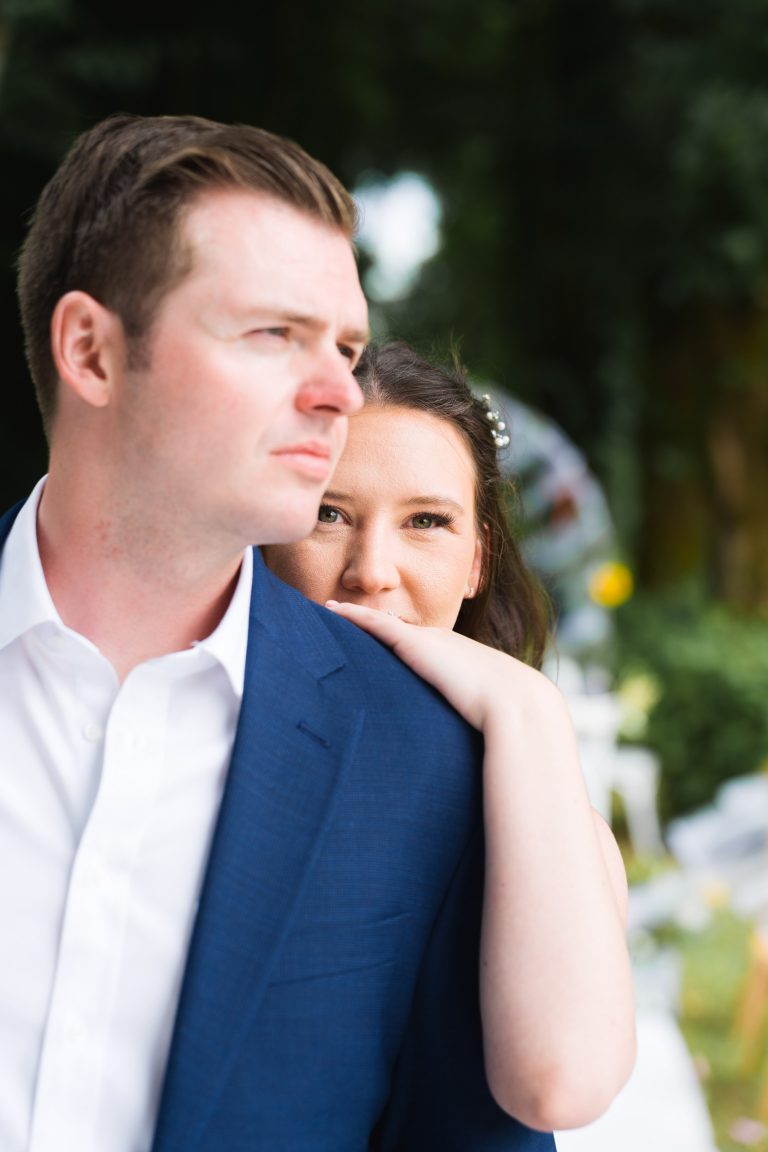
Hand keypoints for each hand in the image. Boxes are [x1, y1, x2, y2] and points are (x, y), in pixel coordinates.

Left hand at [325, 600, 558, 732]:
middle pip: (397, 628)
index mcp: (458, 658)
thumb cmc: (508, 720)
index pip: (420, 645)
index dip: (396, 640)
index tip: (376, 641)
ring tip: (330, 611)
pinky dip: (353, 615)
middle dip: (371, 624)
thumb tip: (470, 755)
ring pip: (382, 623)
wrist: (516, 704)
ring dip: (356, 616)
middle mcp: (442, 642)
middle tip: (342, 621)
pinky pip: (375, 624)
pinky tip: (333, 611)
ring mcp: (428, 640)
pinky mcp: (414, 643)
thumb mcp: (485, 718)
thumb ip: (471, 726)